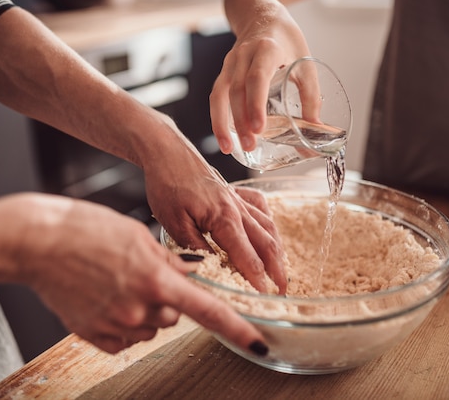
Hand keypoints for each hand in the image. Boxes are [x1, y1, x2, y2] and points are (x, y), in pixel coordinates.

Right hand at [0, 193, 268, 354]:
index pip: (208, 310)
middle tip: (144, 273)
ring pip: (150, 327)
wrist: (36, 241)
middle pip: (174, 315)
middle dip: (169, 298)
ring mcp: (115, 325)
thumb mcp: (137, 235)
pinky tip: (105, 297)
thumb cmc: (85, 229)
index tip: (259, 344)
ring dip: (145, 310)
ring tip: (118, 281)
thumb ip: (167, 261)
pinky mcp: (92, 335)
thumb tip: (188, 274)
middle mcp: (139, 308)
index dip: (237, 329)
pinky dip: (123, 321)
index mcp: (156, 280)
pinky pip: (124, 338)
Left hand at [144, 148, 286, 293]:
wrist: (167, 152)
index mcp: (224, 218)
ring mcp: (239, 199)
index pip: (247, 256)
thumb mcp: (173, 222)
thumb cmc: (167, 184)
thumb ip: (194, 247)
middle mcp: (237, 209)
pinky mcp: (235, 191)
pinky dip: (269, 221)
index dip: (257, 279)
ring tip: (281, 269)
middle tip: (282, 291)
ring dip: (277, 250)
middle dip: (276, 270)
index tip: (264, 296)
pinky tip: (270, 231)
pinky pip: (261, 207)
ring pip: (268, 227)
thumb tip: (208, 268)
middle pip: (266, 244)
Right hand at [209, 0, 310, 153]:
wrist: (261, 16)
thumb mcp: (305, 63)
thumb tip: (313, 130)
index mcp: (266, 50)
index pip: (257, 78)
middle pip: (236, 91)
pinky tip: (225, 138)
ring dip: (222, 123)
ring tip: (230, 149)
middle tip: (251, 145)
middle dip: (241, 121)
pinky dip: (217, 119)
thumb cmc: (286, 41)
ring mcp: (229, 64)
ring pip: (220, 95)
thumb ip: (310, 96)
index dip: (256, 104)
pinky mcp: (223, 73)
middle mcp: (243, 55)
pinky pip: (216, 97)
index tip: (259, 128)